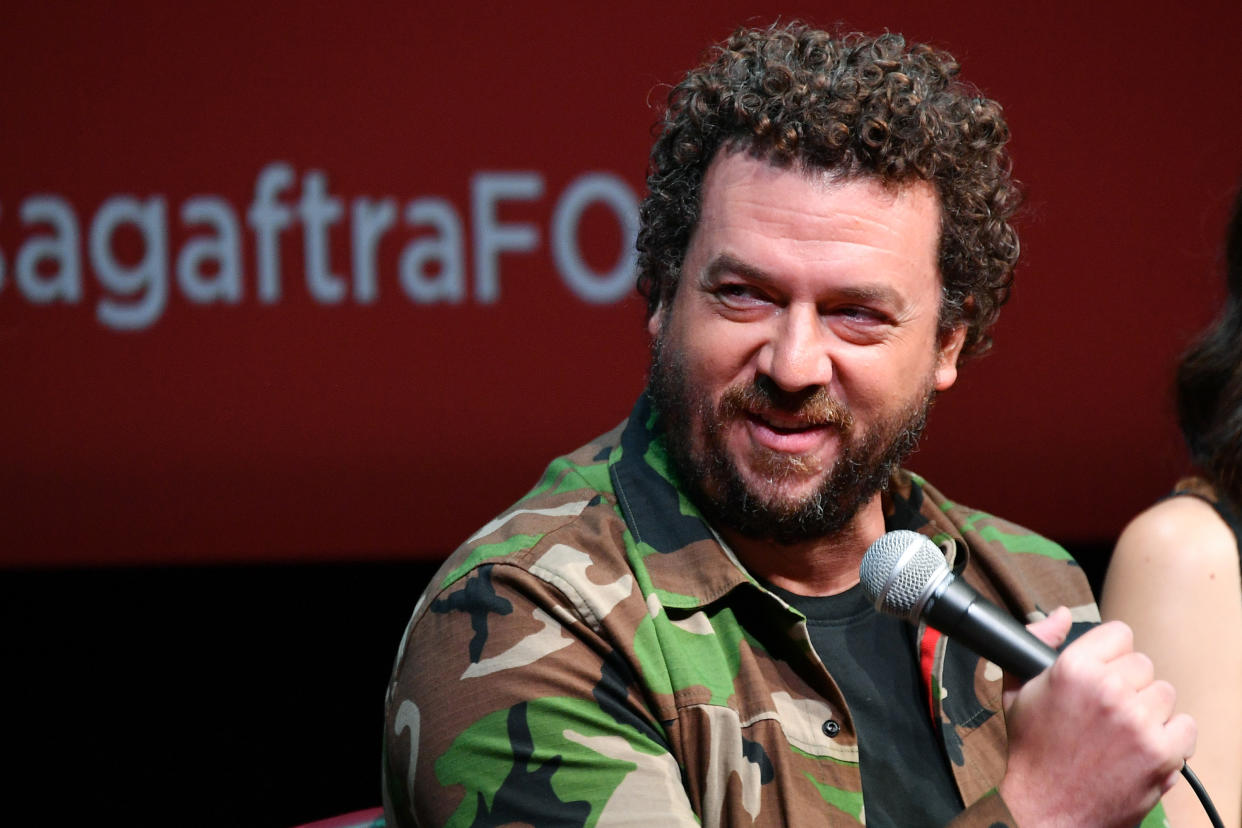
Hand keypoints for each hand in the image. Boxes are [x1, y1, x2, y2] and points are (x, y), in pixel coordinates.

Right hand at [997, 607, 1196, 827]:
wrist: (1046, 809)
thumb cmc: (1032, 752)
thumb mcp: (1018, 691)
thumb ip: (1037, 643)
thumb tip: (1060, 615)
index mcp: (1072, 668)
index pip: (1119, 634)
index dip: (1109, 654)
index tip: (1102, 673)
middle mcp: (1108, 690)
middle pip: (1143, 665)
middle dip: (1127, 685)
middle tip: (1107, 711)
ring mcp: (1138, 722)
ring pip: (1165, 694)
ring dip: (1148, 711)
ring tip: (1123, 732)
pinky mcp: (1161, 753)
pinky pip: (1186, 726)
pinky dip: (1171, 738)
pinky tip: (1143, 747)